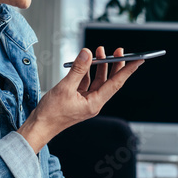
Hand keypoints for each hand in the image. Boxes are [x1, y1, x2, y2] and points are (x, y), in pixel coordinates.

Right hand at [17, 46, 141, 151]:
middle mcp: (93, 103)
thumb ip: (77, 69)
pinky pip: (87, 83)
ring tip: (100, 51)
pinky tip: (85, 63)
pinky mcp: (78, 99)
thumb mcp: (64, 87)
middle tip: (119, 50)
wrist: (39, 127)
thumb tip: (87, 53)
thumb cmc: (51, 114)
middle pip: (110, 81)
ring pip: (98, 81)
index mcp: (94, 104)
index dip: (127, 70)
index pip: (116, 83)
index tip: (138, 60)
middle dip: (115, 65)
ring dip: (100, 66)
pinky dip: (86, 72)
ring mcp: (86, 101)